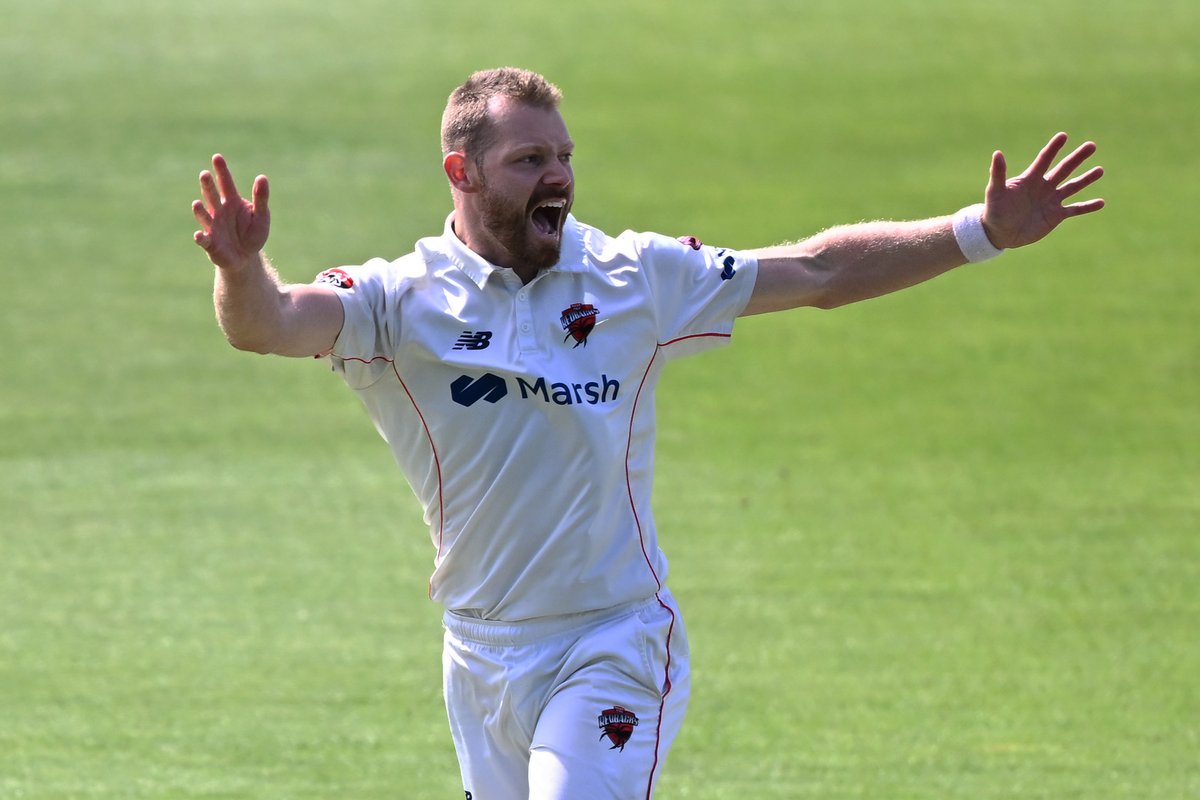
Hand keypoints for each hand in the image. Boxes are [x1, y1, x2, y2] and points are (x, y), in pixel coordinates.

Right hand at [192, 154, 270, 269]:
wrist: (246, 257)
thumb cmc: (253, 233)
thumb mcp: (261, 216)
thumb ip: (261, 198)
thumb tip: (262, 177)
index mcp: (232, 201)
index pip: (226, 183)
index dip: (221, 170)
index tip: (217, 157)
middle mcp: (219, 210)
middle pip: (212, 195)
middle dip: (208, 185)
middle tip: (205, 174)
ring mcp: (212, 226)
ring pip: (204, 215)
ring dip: (199, 210)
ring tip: (197, 204)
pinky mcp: (210, 243)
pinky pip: (203, 239)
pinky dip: (200, 238)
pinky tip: (198, 235)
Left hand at [981, 132, 1104, 249]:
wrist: (998, 233)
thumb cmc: (994, 211)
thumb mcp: (996, 192)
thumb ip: (999, 174)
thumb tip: (997, 153)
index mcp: (1030, 179)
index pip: (1044, 159)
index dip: (1053, 148)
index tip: (1063, 136)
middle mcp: (1043, 187)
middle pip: (1063, 169)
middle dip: (1077, 158)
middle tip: (1091, 145)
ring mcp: (1051, 201)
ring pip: (1072, 187)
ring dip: (1086, 179)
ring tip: (1100, 170)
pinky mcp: (1055, 216)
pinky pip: (1074, 209)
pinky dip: (1087, 207)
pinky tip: (1101, 202)